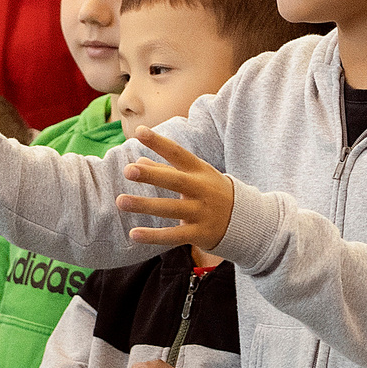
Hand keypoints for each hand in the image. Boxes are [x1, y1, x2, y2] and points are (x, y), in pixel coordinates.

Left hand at [116, 131, 232, 252]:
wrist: (247, 220)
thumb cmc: (212, 192)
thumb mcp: (196, 176)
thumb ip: (166, 170)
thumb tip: (138, 162)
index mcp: (199, 171)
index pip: (177, 153)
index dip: (159, 142)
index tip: (139, 131)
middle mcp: (201, 190)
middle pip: (174, 181)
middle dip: (151, 176)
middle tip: (127, 170)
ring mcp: (201, 212)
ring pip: (170, 209)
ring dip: (145, 205)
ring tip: (120, 201)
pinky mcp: (200, 234)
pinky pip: (174, 236)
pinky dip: (154, 236)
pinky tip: (133, 234)